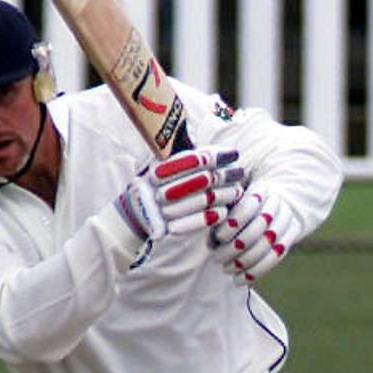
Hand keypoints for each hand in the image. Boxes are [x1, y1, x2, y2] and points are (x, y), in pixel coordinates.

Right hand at [112, 149, 247, 267]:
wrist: (133, 218)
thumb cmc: (153, 188)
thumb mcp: (159, 168)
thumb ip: (179, 158)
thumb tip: (207, 145)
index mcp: (158, 169)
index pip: (194, 159)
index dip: (217, 155)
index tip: (233, 154)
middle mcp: (159, 188)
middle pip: (203, 179)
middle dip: (226, 175)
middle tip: (239, 172)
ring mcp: (164, 209)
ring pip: (204, 199)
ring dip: (225, 195)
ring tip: (237, 190)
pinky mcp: (169, 227)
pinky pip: (198, 221)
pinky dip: (214, 215)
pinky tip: (225, 211)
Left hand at [209, 188, 298, 281]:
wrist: (281, 202)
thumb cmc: (246, 203)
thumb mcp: (234, 200)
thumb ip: (221, 214)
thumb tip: (207, 240)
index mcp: (261, 190)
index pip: (248, 207)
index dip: (233, 224)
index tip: (218, 237)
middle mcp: (277, 204)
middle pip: (259, 229)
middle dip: (235, 247)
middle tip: (217, 258)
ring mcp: (287, 221)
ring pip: (268, 245)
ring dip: (245, 262)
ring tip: (227, 270)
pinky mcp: (292, 236)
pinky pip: (276, 258)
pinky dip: (257, 271)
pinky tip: (240, 279)